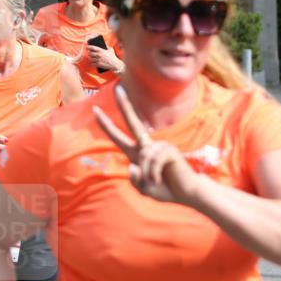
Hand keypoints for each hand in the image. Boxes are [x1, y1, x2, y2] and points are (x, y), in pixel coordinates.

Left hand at [87, 45, 121, 71]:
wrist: (115, 64)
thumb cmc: (113, 56)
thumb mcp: (110, 49)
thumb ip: (107, 46)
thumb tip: (104, 43)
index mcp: (100, 50)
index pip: (92, 47)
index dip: (88, 47)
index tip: (86, 47)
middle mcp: (98, 55)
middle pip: (90, 53)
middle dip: (89, 53)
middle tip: (89, 53)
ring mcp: (98, 60)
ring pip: (90, 59)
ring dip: (90, 58)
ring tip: (92, 58)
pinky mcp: (98, 65)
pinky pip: (92, 64)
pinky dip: (92, 63)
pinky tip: (93, 63)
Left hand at [93, 85, 199, 204]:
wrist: (185, 193)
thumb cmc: (165, 189)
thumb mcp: (143, 188)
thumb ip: (135, 180)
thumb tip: (133, 166)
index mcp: (136, 153)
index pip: (118, 136)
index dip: (106, 125)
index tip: (95, 109)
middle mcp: (146, 146)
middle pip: (133, 122)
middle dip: (125, 106)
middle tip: (117, 88)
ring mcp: (158, 146)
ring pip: (144, 157)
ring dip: (147, 174)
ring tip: (155, 182)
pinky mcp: (169, 150)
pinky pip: (154, 161)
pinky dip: (154, 173)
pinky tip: (159, 179)